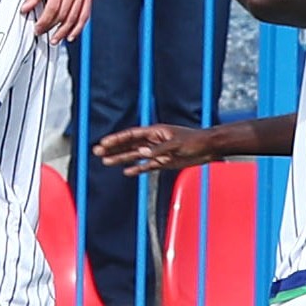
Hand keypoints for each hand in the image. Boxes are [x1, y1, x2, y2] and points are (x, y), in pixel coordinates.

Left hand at [22, 0, 92, 42]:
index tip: (37, 29)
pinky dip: (79, 27)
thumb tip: (24, 11)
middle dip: (52, 28)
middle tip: (43, 34)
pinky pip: (85, 15)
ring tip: (56, 40)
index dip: (44, 22)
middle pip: (64, 15)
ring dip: (65, 31)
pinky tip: (71, 36)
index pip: (52, 9)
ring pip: (75, 17)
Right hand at [93, 123, 215, 175]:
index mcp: (155, 132)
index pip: (131, 135)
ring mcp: (157, 152)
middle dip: (113, 148)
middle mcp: (153, 141)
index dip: (117, 139)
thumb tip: (143, 154)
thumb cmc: (195, 141)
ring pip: (134, 156)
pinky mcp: (163, 162)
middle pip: (129, 145)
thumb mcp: (177, 144)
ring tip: (105, 162)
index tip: (103, 143)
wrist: (209, 149)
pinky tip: (126, 172)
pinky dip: (136, 169)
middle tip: (97, 152)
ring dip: (120, 158)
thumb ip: (160, 150)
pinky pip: (146, 166)